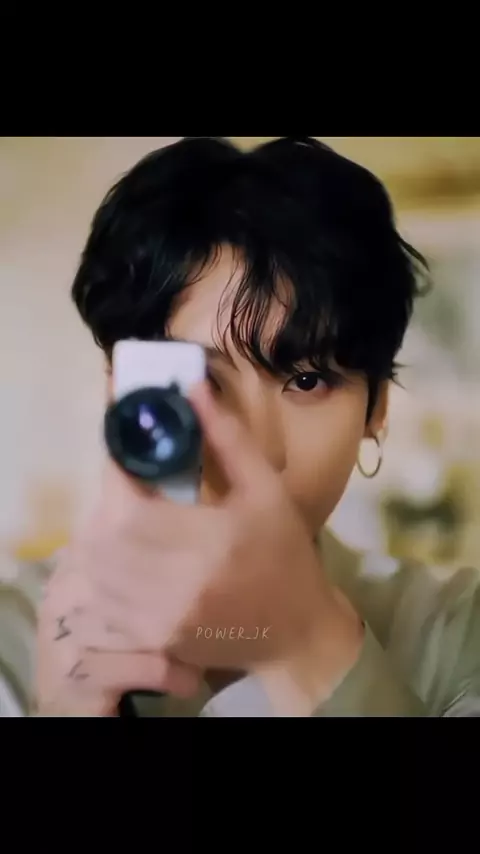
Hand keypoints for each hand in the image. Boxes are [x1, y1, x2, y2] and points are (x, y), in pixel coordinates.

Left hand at [36, 382, 361, 714]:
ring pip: (96, 567)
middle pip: (104, 532)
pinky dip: (103, 570)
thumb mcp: (268, 490)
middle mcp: (176, 585)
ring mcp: (159, 618)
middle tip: (130, 480)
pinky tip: (125, 555)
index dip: (115, 466)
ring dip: (101, 533)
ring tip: (128, 515)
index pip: (129, 501)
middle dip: (109, 497)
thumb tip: (192, 386)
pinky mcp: (151, 637)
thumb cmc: (286, 556)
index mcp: (208, 543)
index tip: (121, 443)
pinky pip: (104, 598)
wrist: (297, 632)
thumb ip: (228, 438)